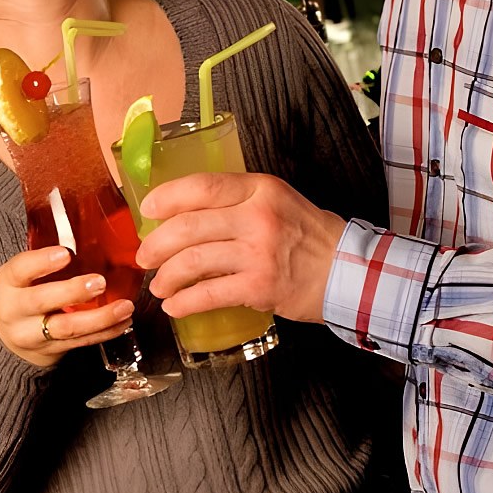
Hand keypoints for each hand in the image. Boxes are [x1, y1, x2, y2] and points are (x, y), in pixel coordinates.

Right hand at [0, 247, 133, 367]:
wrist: (11, 337)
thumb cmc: (25, 293)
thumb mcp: (25, 274)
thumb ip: (48, 259)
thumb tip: (91, 231)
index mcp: (9, 282)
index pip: (20, 270)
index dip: (41, 262)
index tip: (65, 253)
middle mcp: (15, 310)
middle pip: (41, 301)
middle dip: (72, 292)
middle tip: (99, 282)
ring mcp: (32, 334)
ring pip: (66, 328)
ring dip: (99, 318)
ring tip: (124, 306)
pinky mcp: (52, 351)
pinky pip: (81, 343)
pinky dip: (105, 333)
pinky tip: (123, 322)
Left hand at [134, 172, 346, 323]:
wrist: (347, 271)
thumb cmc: (307, 236)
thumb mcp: (276, 201)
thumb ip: (236, 200)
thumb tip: (182, 213)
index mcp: (259, 189)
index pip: (201, 185)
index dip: (167, 197)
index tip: (148, 209)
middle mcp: (257, 217)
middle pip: (188, 226)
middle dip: (156, 244)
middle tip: (145, 257)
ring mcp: (259, 252)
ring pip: (193, 261)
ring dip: (166, 275)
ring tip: (159, 285)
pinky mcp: (260, 286)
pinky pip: (209, 293)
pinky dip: (184, 301)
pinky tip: (174, 306)